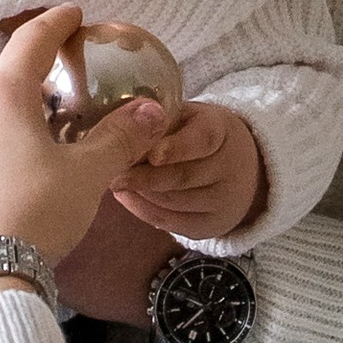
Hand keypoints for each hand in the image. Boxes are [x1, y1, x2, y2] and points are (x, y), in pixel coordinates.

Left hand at [0, 26, 173, 317]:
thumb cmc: (36, 216)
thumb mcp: (89, 175)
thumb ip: (121, 136)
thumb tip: (152, 111)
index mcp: (2, 97)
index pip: (30, 43)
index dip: (55, 24)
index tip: (72, 15)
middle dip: (28, 75)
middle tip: (58, 87)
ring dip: (0, 110)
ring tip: (28, 128)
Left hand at [112, 100, 261, 241]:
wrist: (231, 166)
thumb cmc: (191, 133)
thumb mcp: (182, 116)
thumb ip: (158, 119)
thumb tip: (127, 120)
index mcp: (222, 130)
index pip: (202, 139)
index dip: (176, 148)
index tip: (151, 155)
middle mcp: (232, 169)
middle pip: (183, 176)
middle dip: (144, 174)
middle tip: (111, 168)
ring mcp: (225, 201)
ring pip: (171, 200)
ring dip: (139, 190)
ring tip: (114, 177)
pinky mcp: (210, 227)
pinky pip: (168, 221)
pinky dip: (141, 208)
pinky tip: (125, 194)